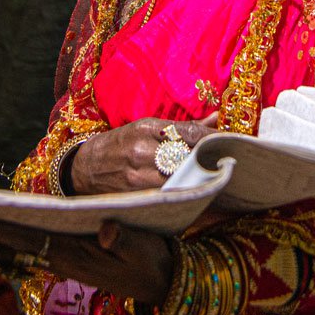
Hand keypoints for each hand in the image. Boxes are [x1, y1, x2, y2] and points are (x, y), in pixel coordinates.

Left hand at [0, 216, 175, 305]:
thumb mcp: (142, 248)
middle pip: (9, 249)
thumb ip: (122, 239)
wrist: (163, 285)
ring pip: (13, 252)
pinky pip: (25, 254)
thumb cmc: (152, 260)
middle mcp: (59, 262)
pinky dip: (2, 246)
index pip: (26, 240)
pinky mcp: (66, 263)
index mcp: (73, 255)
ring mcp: (60, 264)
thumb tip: (103, 230)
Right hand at [69, 114, 217, 194]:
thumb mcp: (146, 128)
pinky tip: (195, 195)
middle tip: (227, 165)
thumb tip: (218, 118)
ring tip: (215, 181)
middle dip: (208, 162)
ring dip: (198, 181)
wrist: (84, 168)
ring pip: (180, 179)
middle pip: (188, 158)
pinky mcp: (135, 195)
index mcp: (146, 128)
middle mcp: (141, 150)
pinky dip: (182, 195)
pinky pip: (167, 196)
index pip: (190, 133)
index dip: (213, 140)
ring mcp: (137, 175)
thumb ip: (182, 128)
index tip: (230, 145)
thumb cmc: (119, 145)